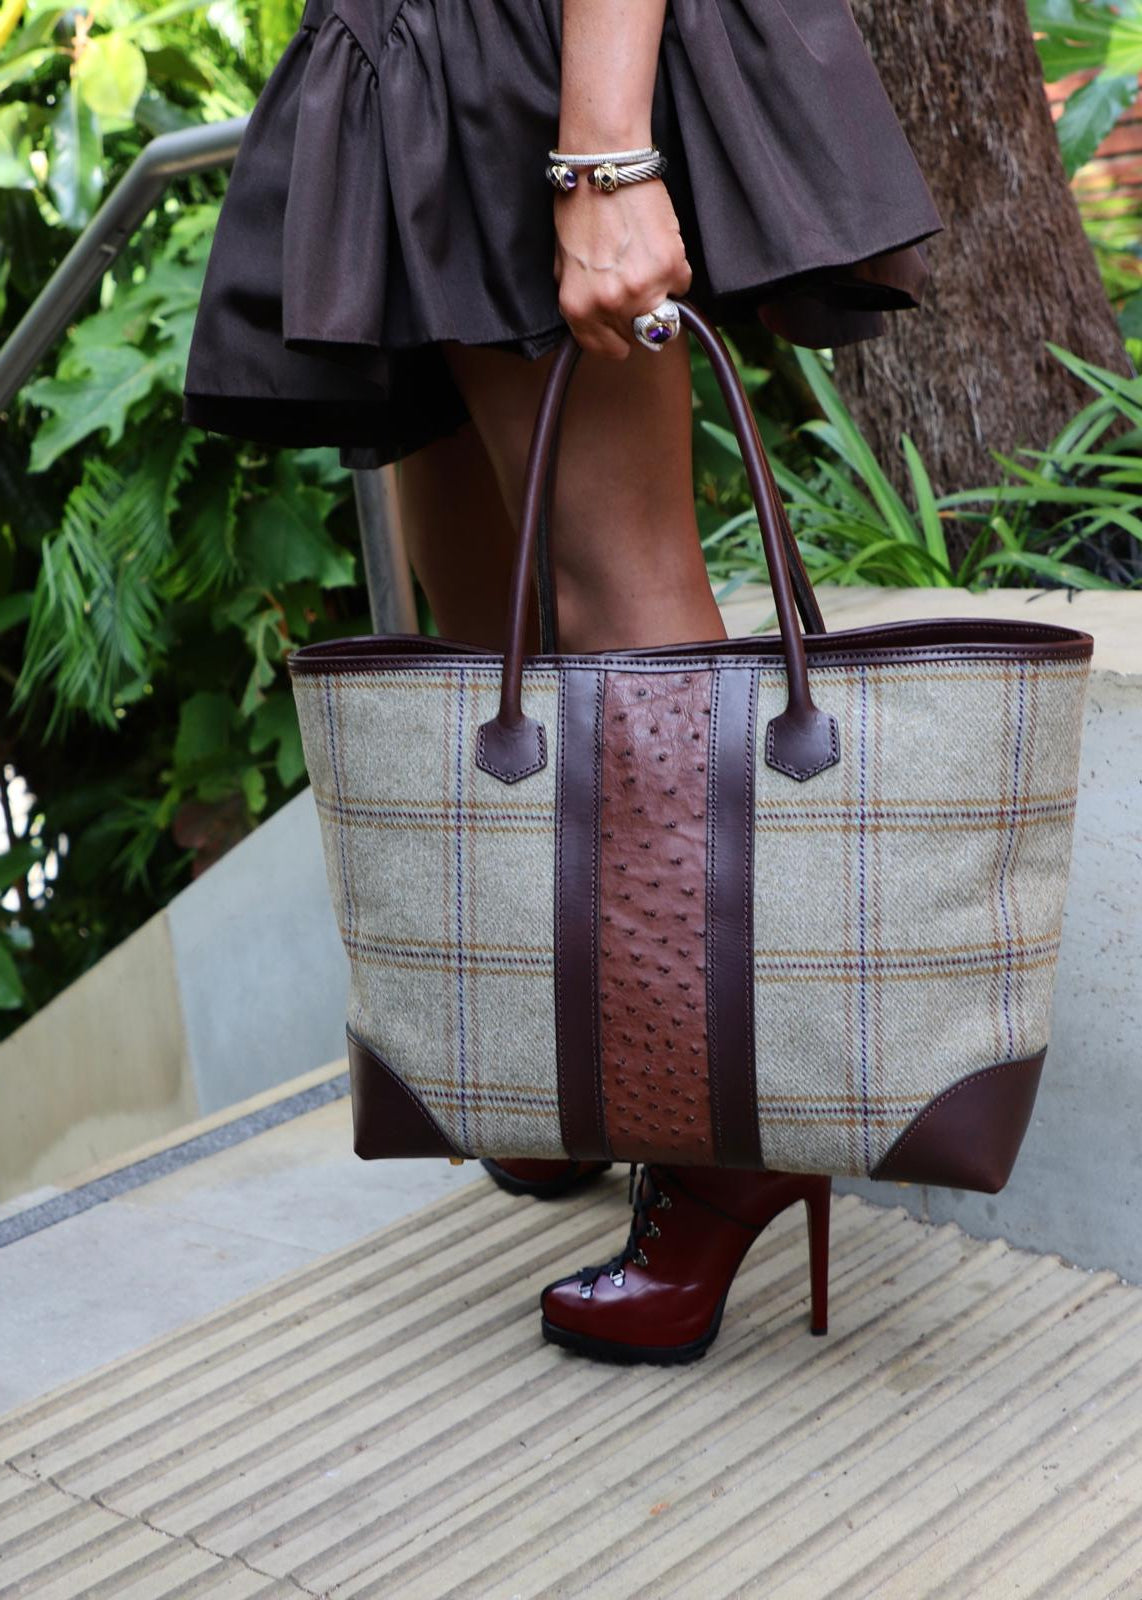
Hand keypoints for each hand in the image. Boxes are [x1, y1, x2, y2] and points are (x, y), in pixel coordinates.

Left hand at [553, 178, 691, 359]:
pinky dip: (675, 269)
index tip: (623, 330)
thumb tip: (598, 320)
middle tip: (636, 285)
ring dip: (660, 293)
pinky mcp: (671, 267)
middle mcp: (610, 304)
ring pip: (665, 314)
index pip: (606, 349)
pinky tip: (658, 245)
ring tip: (646, 262)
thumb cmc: (580, 206)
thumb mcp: (563, 263)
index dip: (617, 339)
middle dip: (639, 315)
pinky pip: (682, 284)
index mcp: (579, 308)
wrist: (604, 165)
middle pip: (640, 336)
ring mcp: (643, 289)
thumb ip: (581, 299)